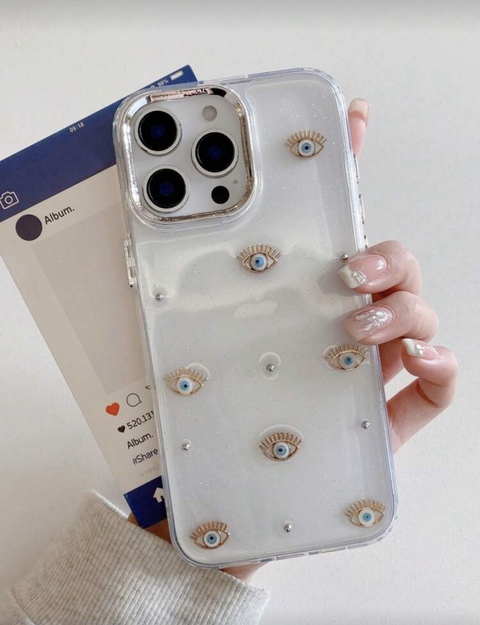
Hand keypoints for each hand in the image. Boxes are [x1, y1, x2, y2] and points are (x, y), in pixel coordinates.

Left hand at [129, 99, 457, 581]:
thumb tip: (140, 237)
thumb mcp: (181, 350)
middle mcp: (335, 325)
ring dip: (405, 305)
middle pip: (385, 266)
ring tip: (364, 323)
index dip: (346, 171)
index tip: (352, 121)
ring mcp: (368, 368)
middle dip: (384, 252)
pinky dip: (441, 362)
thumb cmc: (211, 421)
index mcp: (291, 301)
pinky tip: (418, 360)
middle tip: (352, 264)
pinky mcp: (390, 414)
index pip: (324, 228)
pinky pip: (438, 382)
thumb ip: (171, 299)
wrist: (224, 498)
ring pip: (415, 313)